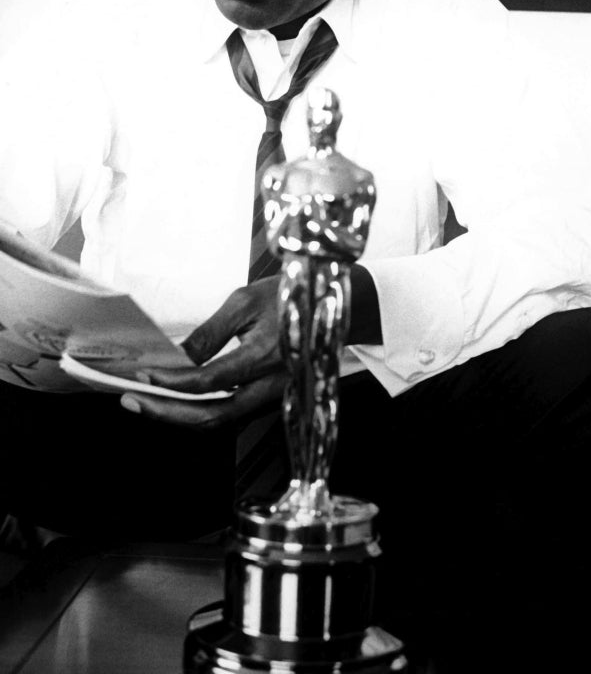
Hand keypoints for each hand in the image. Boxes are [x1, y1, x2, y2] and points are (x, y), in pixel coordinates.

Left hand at [120, 276, 286, 428]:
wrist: (332, 307)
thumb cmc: (292, 296)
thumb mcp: (246, 301)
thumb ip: (211, 332)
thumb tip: (178, 356)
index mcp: (263, 357)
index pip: (209, 381)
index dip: (172, 382)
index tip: (144, 375)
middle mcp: (268, 386)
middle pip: (212, 415)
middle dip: (166, 413)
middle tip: (132, 400)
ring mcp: (270, 396)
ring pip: (219, 420)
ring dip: (179, 416)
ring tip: (147, 402)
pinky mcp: (268, 397)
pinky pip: (229, 412)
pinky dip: (198, 410)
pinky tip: (176, 400)